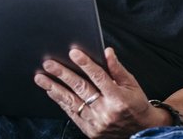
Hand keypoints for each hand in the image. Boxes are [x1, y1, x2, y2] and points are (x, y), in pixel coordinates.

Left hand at [33, 48, 168, 137]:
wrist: (141, 131)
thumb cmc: (136, 105)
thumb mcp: (132, 85)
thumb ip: (118, 69)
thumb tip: (107, 52)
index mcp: (118, 99)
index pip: (99, 77)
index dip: (85, 64)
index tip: (73, 53)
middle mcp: (106, 111)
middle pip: (81, 88)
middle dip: (63, 74)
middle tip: (49, 64)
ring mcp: (96, 122)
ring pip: (72, 102)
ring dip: (54, 88)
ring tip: (41, 78)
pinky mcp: (90, 130)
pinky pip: (71, 114)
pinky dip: (60, 102)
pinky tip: (51, 91)